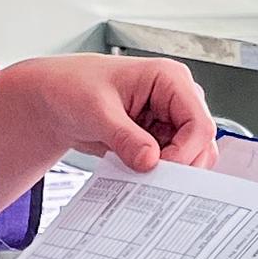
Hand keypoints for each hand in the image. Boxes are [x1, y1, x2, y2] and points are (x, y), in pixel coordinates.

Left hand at [0, 54, 221, 203]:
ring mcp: (171, 119)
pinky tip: (136, 174)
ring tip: (139, 174)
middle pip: (202, 143)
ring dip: (170, 171)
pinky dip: (158, 174)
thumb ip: (124, 137)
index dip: (185, 153)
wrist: (55, 98)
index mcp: (170, 79)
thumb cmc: (73, 87)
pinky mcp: (160, 137)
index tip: (158, 170)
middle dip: (180, 165)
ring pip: (192, 156)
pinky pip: (172, 163)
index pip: (199, 124)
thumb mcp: (96, 111)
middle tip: (151, 180)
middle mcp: (178, 98)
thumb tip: (150, 160)